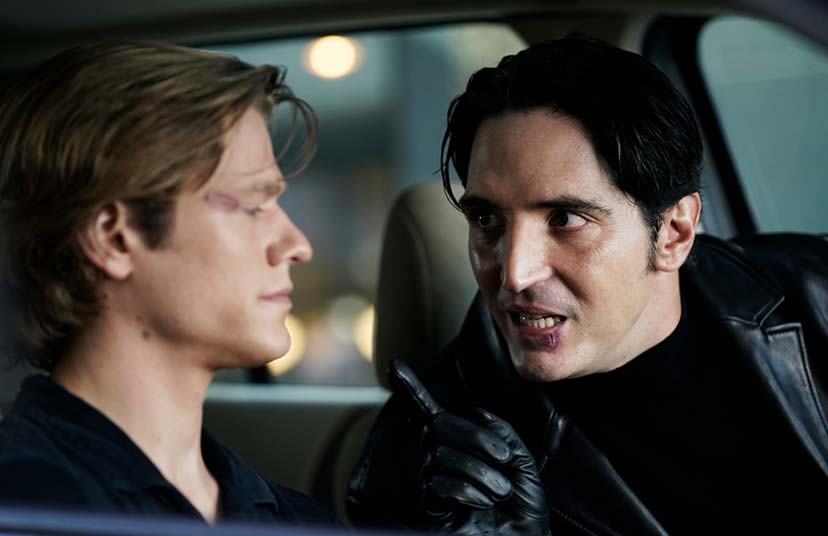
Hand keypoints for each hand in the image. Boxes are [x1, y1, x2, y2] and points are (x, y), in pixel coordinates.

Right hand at [388, 360, 548, 535]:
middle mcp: (439, 460)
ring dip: (478, 470)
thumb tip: (475, 412)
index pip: (430, 412)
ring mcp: (430, 483)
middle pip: (438, 425)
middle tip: (502, 458)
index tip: (395, 365)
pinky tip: (482, 504)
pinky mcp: (426, 508)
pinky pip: (436, 483)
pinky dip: (467, 491)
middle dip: (476, 437)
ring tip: (500, 491)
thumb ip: (502, 433)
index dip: (412, 389)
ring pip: (440, 453)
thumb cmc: (522, 509)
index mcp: (461, 445)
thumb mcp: (521, 462)